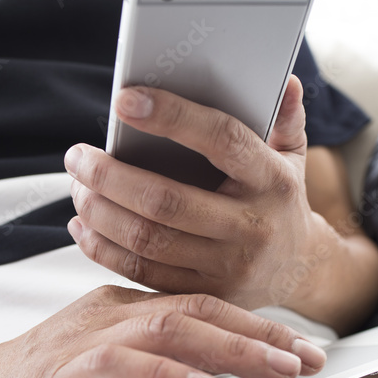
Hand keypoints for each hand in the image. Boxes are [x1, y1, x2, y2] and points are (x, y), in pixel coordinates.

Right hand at [0, 286, 326, 377]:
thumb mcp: (109, 359)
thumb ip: (154, 355)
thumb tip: (218, 371)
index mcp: (127, 308)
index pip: (203, 305)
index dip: (257, 325)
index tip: (303, 348)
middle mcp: (115, 315)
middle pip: (199, 311)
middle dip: (261, 335)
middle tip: (309, 356)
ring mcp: (91, 340)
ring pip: (172, 331)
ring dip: (232, 349)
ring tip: (278, 369)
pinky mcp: (67, 372)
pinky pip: (125, 368)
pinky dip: (169, 376)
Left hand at [65, 76, 340, 314]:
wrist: (300, 270)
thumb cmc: (280, 200)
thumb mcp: (293, 157)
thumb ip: (285, 118)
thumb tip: (285, 81)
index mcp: (273, 181)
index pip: (222, 140)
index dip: (172, 118)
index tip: (124, 100)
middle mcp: (253, 227)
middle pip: (167, 201)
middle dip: (110, 176)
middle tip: (78, 157)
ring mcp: (229, 268)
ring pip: (147, 240)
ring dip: (100, 212)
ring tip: (77, 187)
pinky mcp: (205, 296)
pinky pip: (142, 274)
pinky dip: (103, 250)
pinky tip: (83, 226)